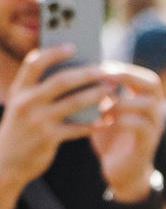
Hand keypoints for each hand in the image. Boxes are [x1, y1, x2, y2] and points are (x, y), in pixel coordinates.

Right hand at [0, 47, 105, 193]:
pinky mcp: (49, 139)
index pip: (34, 63)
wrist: (7, 162)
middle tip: (104, 70)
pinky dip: (94, 124)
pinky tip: (107, 121)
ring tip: (112, 91)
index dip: (54, 52)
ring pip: (73, 103)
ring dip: (96, 96)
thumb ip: (41, 92)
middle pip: (60, 81)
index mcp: (19, 90)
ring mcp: (37, 121)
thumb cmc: (22, 129)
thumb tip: (74, 75)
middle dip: (85, 74)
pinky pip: (77, 128)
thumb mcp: (23, 107)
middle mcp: (26, 102)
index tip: (73, 46)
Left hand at [93, 67, 165, 201]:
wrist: (120, 171)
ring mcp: (154, 128)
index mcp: (146, 101)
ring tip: (101, 107)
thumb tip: (81, 67)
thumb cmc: (109, 137)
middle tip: (104, 78)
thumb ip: (101, 92)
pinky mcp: (148, 144)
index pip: (146, 76)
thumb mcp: (104, 109)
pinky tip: (101, 123)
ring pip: (147, 104)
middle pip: (153, 84)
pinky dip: (120, 120)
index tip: (100, 68)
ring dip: (121, 101)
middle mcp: (155, 112)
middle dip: (127, 77)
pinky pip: (140, 126)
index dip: (125, 68)